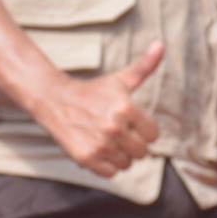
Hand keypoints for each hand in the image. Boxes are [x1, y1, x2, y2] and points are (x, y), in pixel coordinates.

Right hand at [31, 42, 164, 176]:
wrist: (55, 100)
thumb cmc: (93, 91)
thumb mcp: (119, 79)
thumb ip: (144, 66)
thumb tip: (161, 44)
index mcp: (126, 107)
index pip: (153, 135)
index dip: (143, 130)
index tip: (130, 123)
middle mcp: (114, 127)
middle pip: (142, 152)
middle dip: (132, 143)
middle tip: (116, 132)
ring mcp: (100, 144)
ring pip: (127, 163)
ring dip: (120, 155)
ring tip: (106, 140)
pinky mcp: (87, 159)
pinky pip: (111, 173)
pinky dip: (107, 165)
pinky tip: (97, 149)